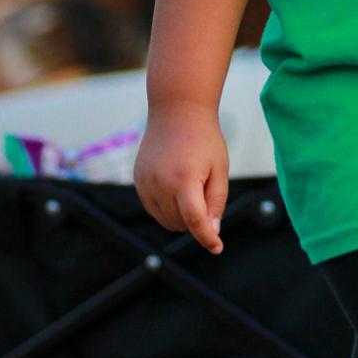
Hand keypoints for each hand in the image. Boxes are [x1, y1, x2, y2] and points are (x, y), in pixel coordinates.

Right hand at [133, 100, 228, 253]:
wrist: (176, 110)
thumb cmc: (204, 139)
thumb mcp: (219, 167)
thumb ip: (216, 201)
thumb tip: (212, 232)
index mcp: (184, 179)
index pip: (194, 220)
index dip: (207, 238)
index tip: (217, 248)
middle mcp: (160, 183)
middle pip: (180, 222)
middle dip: (196, 219)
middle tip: (205, 190)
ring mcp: (145, 182)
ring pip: (165, 219)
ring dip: (181, 216)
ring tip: (192, 186)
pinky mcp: (138, 180)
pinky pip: (153, 208)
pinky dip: (166, 207)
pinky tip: (176, 186)